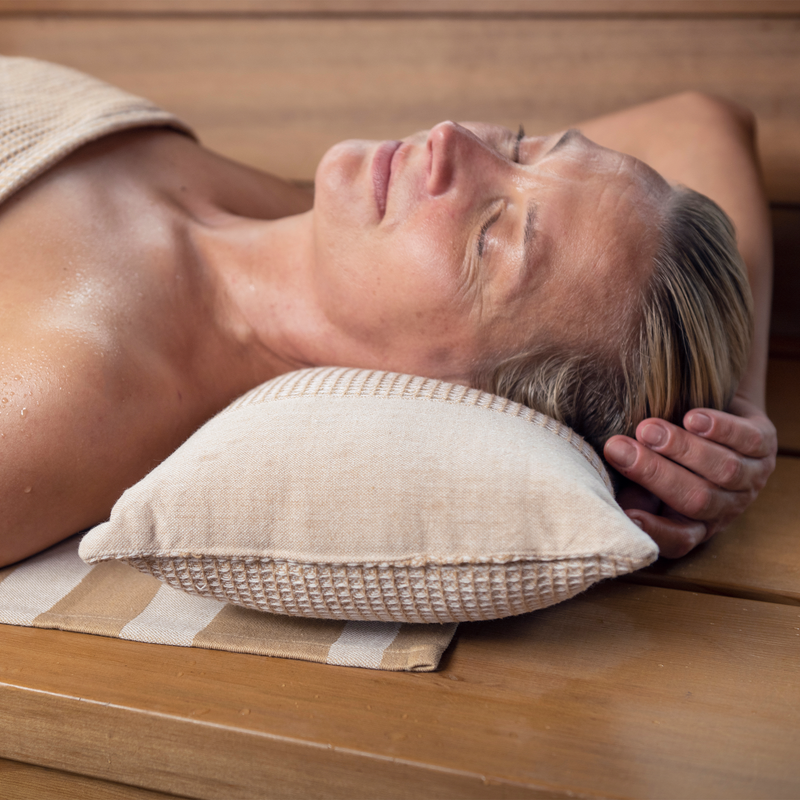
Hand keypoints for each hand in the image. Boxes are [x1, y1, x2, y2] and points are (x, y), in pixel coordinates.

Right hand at [603, 395, 776, 557]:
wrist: (704, 416)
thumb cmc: (666, 455)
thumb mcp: (646, 482)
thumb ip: (631, 493)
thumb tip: (605, 503)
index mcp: (696, 524)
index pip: (680, 540)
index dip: (656, 531)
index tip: (629, 516)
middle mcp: (726, 507)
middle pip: (697, 499)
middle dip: (654, 473)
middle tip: (619, 449)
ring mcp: (751, 477)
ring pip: (723, 470)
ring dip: (682, 448)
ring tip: (648, 429)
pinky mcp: (765, 444)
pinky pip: (747, 440)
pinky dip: (720, 429)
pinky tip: (693, 418)